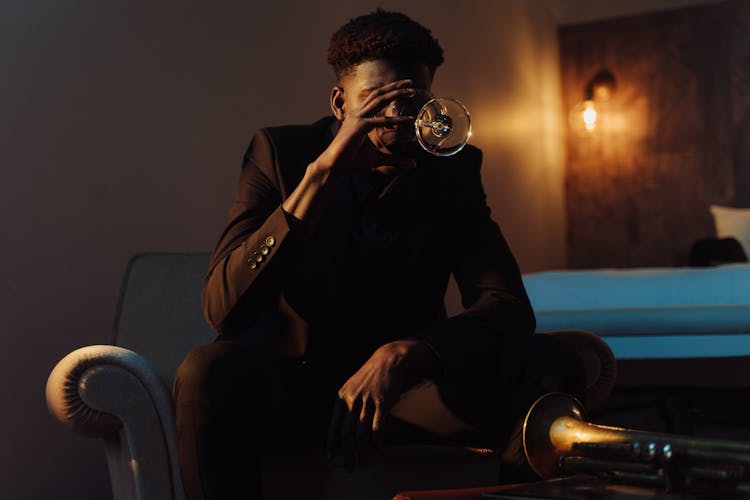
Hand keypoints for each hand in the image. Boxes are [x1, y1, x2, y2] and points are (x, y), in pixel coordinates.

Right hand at [315, 79, 417, 175]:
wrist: (335, 166)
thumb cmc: (352, 161)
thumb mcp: (378, 158)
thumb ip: (395, 158)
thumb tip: (412, 163)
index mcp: (359, 116)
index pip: (376, 98)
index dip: (390, 91)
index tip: (406, 89)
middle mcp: (358, 113)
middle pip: (379, 94)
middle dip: (395, 87)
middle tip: (411, 83)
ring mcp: (358, 118)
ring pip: (380, 100)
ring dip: (397, 94)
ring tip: (412, 92)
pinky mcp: (360, 126)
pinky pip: (382, 120)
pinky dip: (397, 120)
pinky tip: (410, 120)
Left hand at [326, 340, 437, 468]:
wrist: (388, 362)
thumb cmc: (370, 378)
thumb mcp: (352, 387)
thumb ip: (347, 406)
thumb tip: (343, 430)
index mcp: (342, 397)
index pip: (334, 426)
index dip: (332, 444)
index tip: (331, 459)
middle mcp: (353, 400)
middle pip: (347, 434)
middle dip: (347, 454)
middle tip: (349, 468)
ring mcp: (368, 401)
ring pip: (362, 434)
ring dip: (362, 452)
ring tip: (363, 463)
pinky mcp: (382, 403)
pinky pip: (377, 427)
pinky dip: (377, 441)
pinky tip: (377, 449)